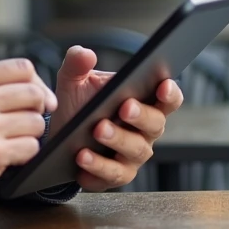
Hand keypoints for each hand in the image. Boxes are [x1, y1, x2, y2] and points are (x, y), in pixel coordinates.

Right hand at [0, 58, 56, 208]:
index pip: (23, 68)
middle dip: (37, 110)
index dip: (37, 84)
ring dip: (30, 135)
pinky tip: (8, 157)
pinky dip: (24, 154)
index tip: (38, 100)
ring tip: (12, 141)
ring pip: (36, 123)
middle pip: (35, 94)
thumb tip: (31, 88)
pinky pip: (30, 148)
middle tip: (26, 123)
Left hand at [53, 46, 182, 191]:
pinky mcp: (115, 175)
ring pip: (136, 150)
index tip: (163, 85)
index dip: (170, 93)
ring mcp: (132, 155)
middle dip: (141, 115)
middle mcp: (145, 131)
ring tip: (96, 130)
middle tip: (124, 108)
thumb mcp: (73, 80)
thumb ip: (77, 64)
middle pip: (156, 124)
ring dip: (118, 140)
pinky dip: (98, 167)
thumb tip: (85, 54)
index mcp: (144, 103)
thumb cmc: (78, 105)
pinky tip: (82, 157)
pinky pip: (113, 174)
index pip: (168, 98)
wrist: (58, 136)